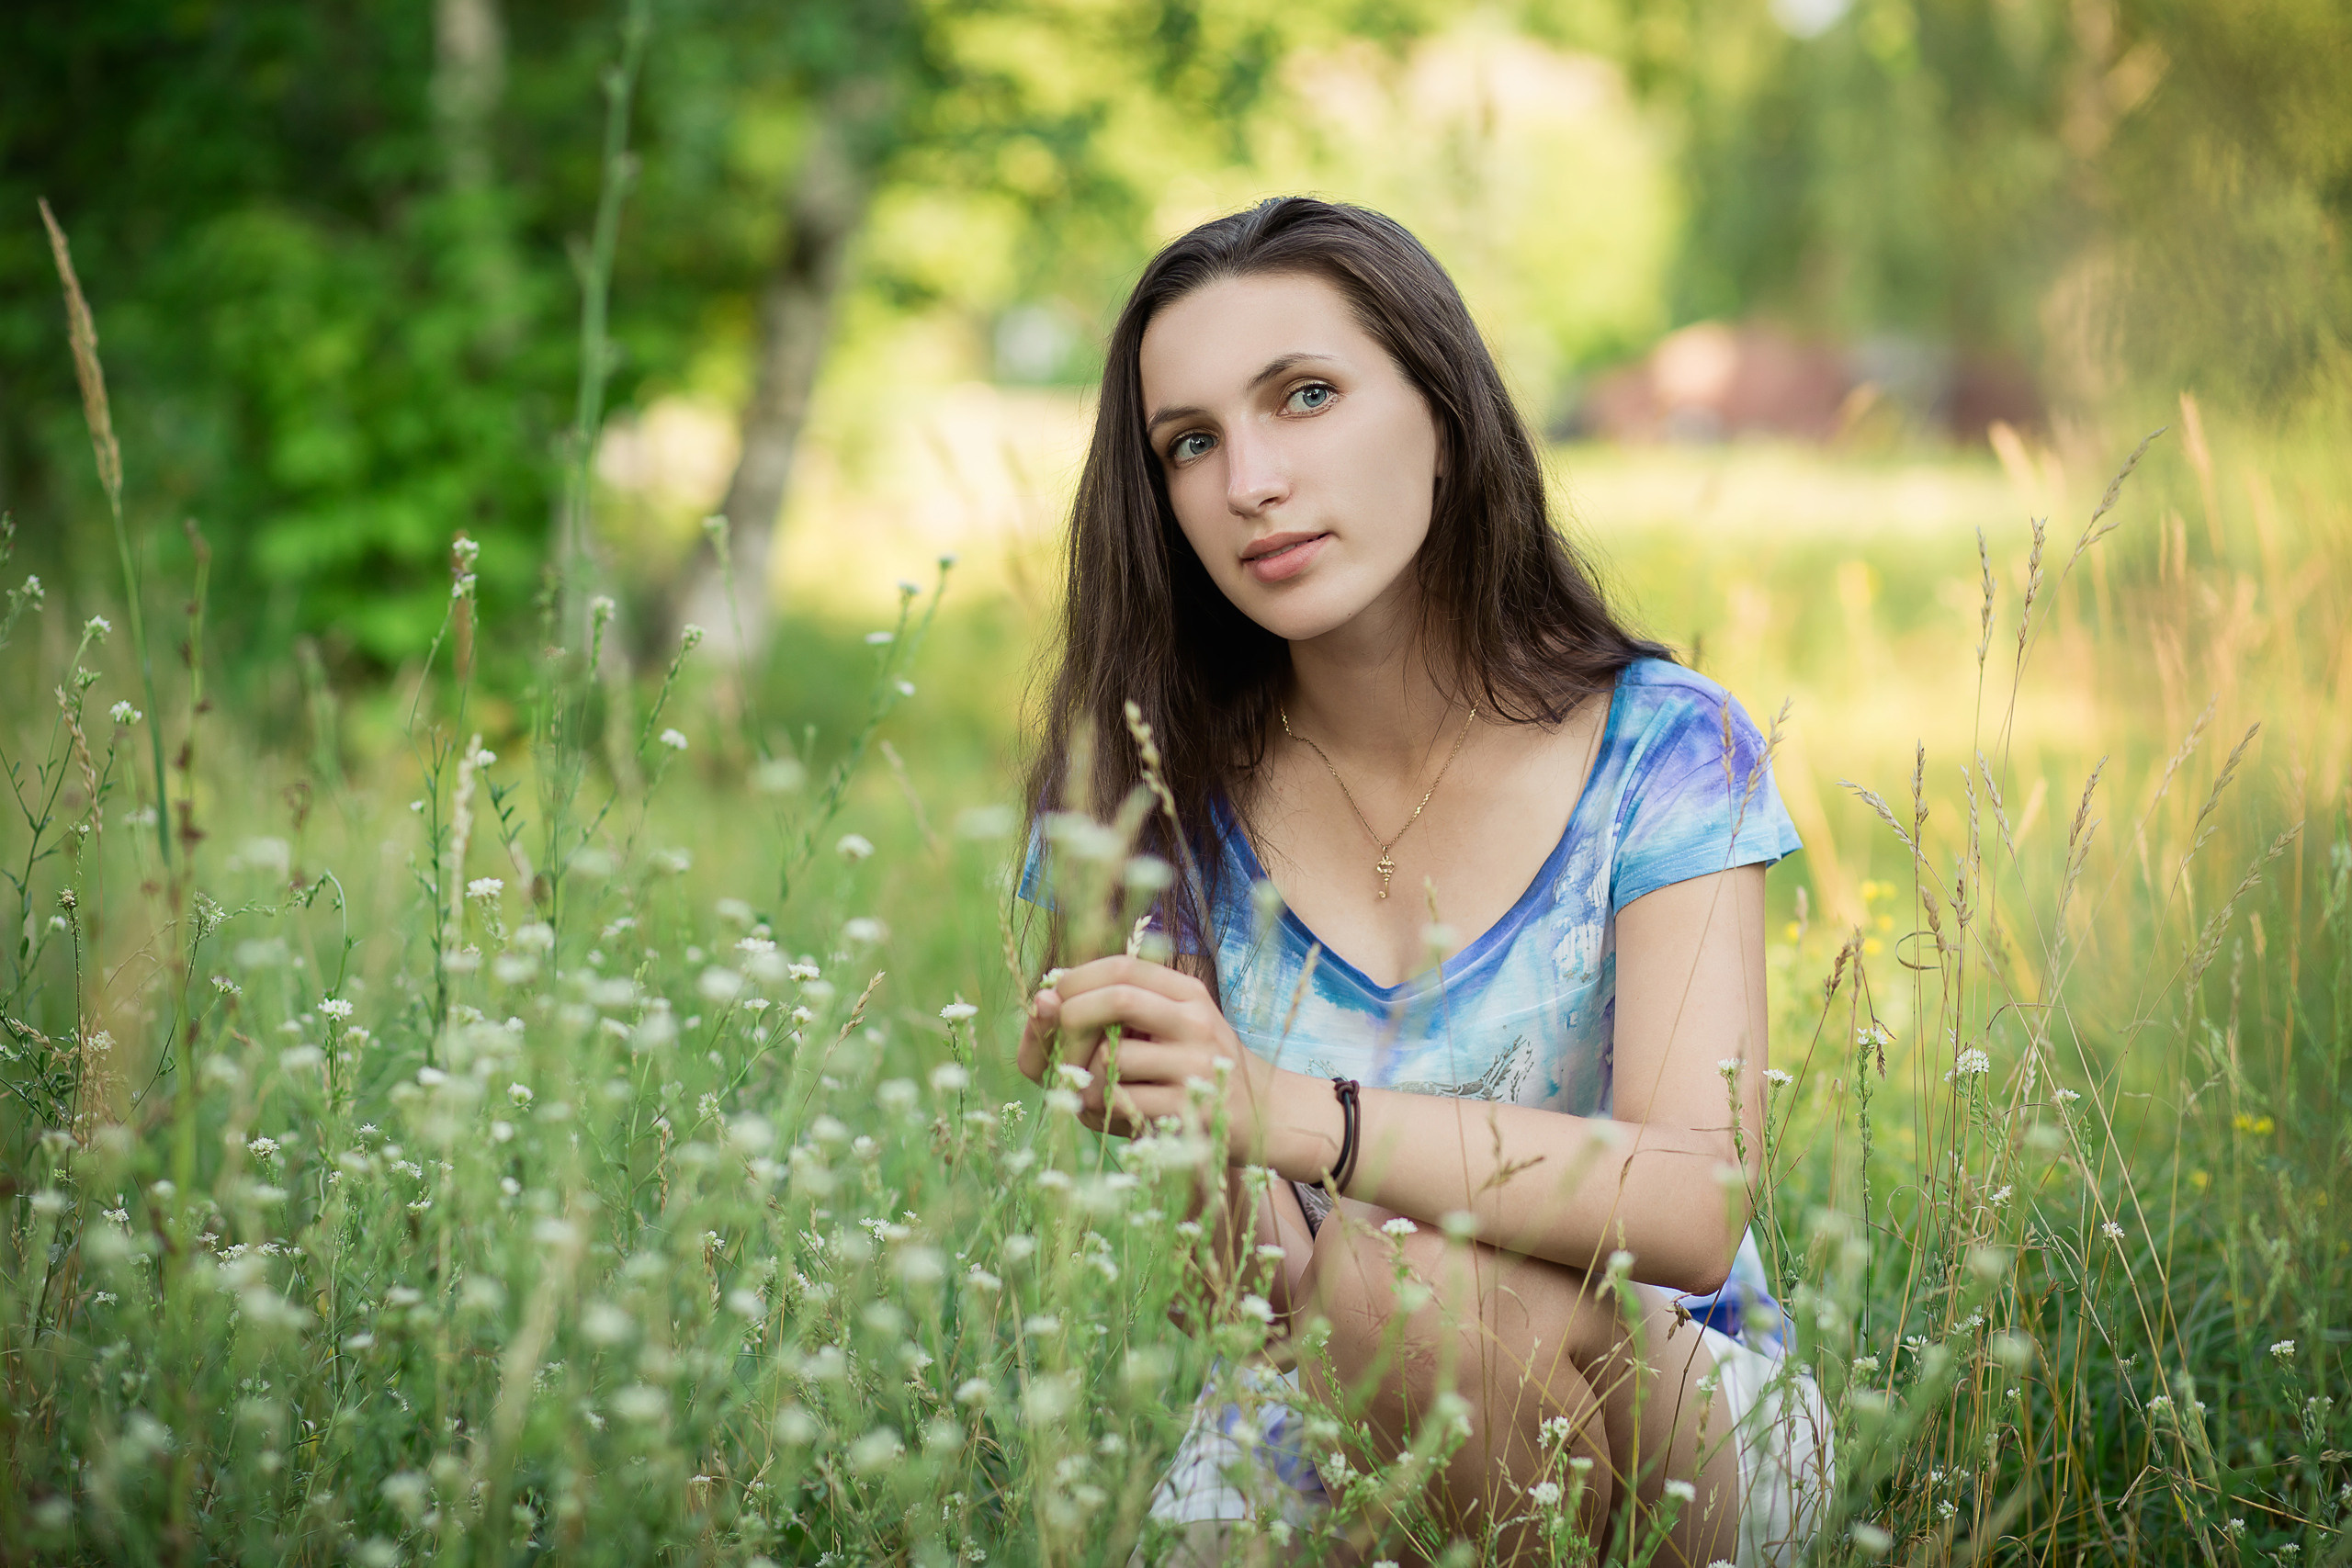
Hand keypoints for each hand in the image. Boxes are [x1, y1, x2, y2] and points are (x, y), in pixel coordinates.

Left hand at [1016, 955, 1316, 1167]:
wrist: (1262, 1117)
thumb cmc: (1191, 1070)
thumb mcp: (1164, 1029)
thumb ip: (1113, 1011)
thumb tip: (1042, 999)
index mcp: (1187, 993)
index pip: (1123, 966)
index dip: (1077, 980)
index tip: (1053, 1001)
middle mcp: (1196, 1020)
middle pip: (1117, 998)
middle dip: (1071, 1020)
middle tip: (1058, 1045)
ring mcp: (1197, 1064)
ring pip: (1113, 1058)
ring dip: (1085, 1077)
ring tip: (1091, 1090)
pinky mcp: (1190, 1108)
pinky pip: (1123, 1101)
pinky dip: (1101, 1108)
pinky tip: (1113, 1113)